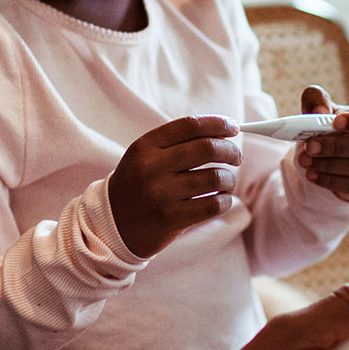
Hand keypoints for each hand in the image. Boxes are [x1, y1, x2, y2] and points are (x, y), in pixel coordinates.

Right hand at [109, 115, 242, 257]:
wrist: (112, 225)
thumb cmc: (138, 186)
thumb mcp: (146, 157)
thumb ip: (178, 143)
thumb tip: (224, 132)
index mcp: (145, 146)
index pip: (190, 126)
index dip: (217, 124)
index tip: (234, 128)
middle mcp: (151, 167)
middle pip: (207, 148)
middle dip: (230, 150)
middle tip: (237, 157)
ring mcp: (161, 194)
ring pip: (215, 177)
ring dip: (229, 179)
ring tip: (227, 183)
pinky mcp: (171, 218)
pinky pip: (213, 205)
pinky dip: (225, 200)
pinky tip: (222, 200)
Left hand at [298, 85, 348, 202]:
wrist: (340, 152)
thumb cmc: (336, 124)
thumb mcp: (325, 108)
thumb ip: (317, 100)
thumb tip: (318, 112)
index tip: (335, 122)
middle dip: (337, 147)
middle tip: (310, 146)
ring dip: (330, 166)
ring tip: (305, 161)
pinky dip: (331, 181)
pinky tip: (312, 174)